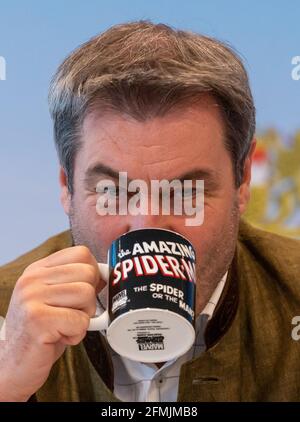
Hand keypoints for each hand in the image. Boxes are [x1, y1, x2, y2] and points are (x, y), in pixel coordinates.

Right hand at [0, 246, 103, 400]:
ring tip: (64, 327)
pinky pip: (80, 321)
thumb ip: (77, 283)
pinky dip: (77, 335)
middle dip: (89, 299)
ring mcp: (32, 297)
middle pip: (88, 273)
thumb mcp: (56, 300)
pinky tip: (59, 338)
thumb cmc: (41, 333)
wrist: (14, 365)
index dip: (93, 273)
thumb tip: (106, 273)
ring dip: (83, 318)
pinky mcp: (37, 319)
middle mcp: (33, 279)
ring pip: (87, 295)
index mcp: (38, 270)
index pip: (81, 253)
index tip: (85, 292)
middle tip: (71, 315)